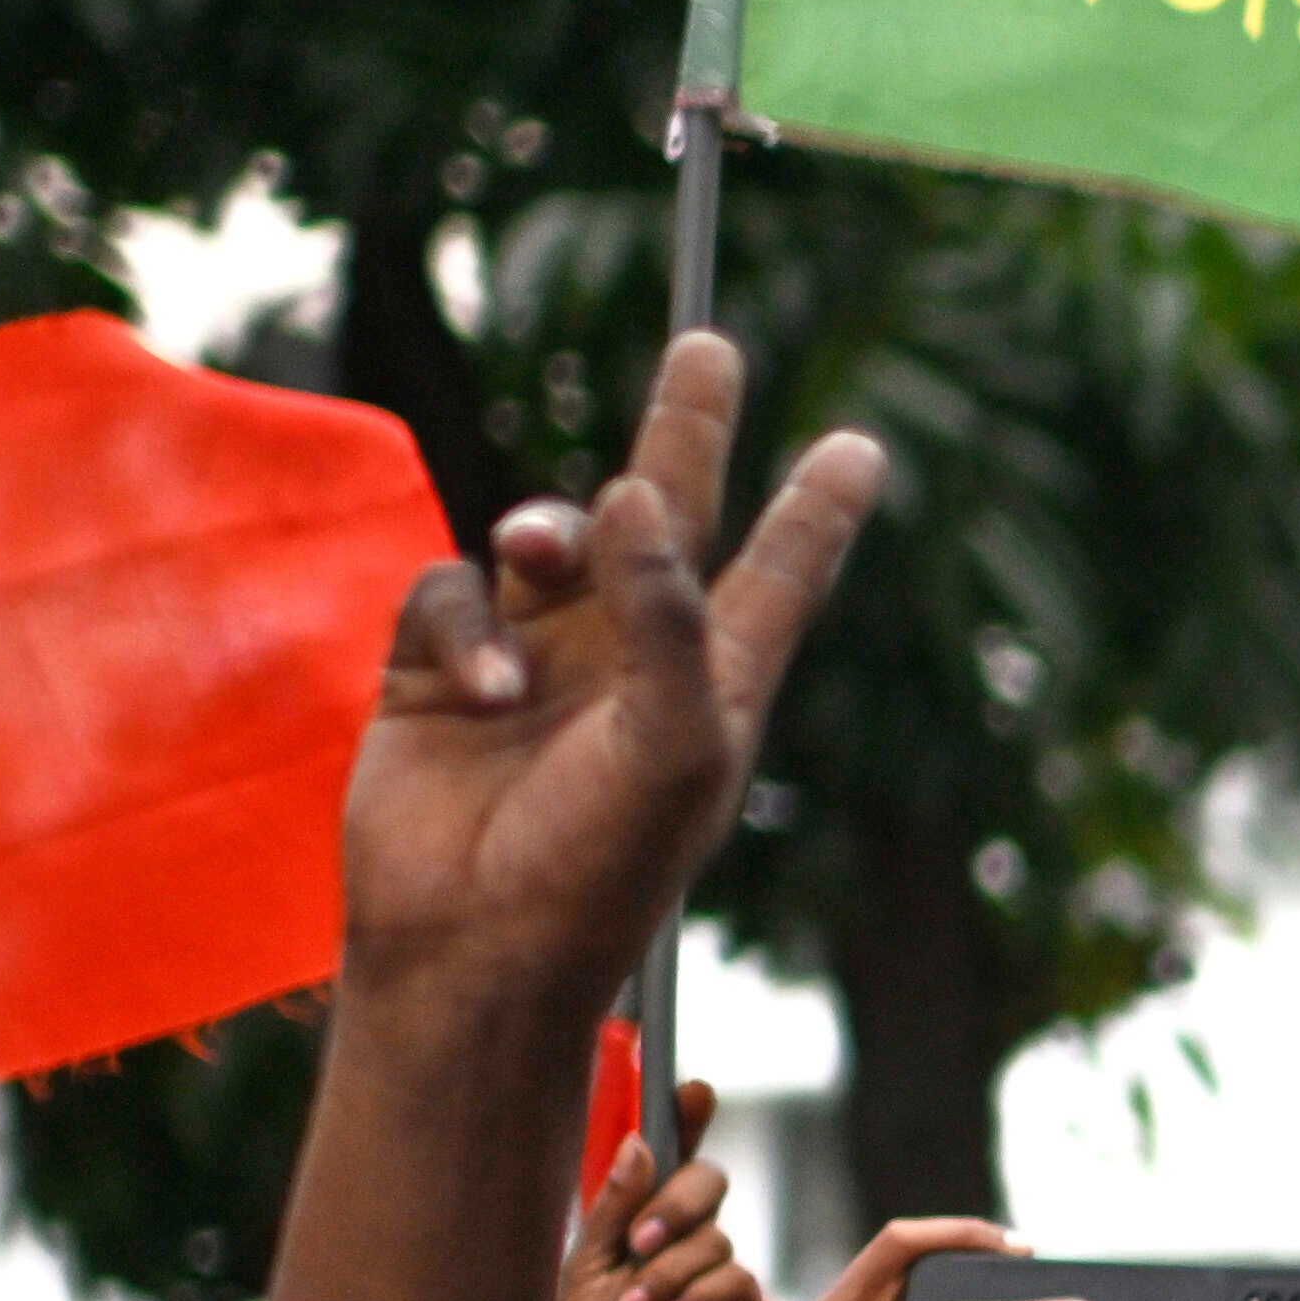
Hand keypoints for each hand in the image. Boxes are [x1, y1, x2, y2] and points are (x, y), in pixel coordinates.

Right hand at [341, 333, 877, 1013]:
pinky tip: (481, 694)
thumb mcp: (670, 742)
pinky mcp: (439, 673)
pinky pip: (449, 593)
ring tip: (542, 560)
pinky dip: (464, 627)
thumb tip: (635, 494)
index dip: (816, 512)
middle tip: (709, 347)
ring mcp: (533, 660)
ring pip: (543, 538)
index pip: (777, 574)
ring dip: (548, 535)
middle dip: (683, 433)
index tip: (860, 449)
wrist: (469, 954)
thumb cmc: (596, 868)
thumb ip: (668, 613)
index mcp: (712, 683)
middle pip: (661, 518)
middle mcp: (628, 660)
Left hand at [554, 1079, 755, 1300]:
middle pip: (709, 1181)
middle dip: (676, 1205)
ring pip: (716, 1237)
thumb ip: (614, 1207)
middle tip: (638, 1241)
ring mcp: (717, 1270)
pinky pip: (732, 1279)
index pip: (674, 1154)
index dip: (689, 1117)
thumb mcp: (587, 1265)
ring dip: (668, 1273)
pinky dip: (693, 1297)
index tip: (692, 1086)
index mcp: (644, 1216)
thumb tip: (641, 1144)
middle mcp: (687, 1235)